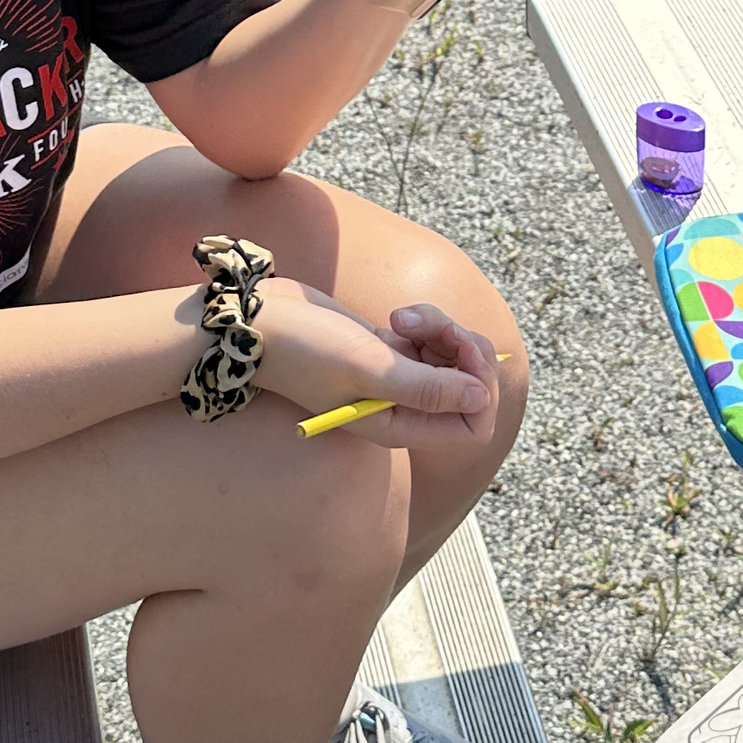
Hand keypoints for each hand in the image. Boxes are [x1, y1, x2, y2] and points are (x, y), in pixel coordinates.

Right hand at [253, 277, 500, 447]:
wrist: (261, 322)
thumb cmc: (307, 353)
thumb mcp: (368, 371)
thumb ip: (427, 390)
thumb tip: (481, 399)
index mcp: (401, 425)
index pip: (472, 426)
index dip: (479, 390)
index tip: (459, 355)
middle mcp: (403, 407)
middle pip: (470, 386)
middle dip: (464, 351)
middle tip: (439, 329)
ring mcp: (397, 377)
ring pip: (452, 356)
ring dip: (442, 329)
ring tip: (403, 318)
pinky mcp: (390, 349)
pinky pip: (432, 338)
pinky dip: (426, 322)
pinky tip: (396, 316)